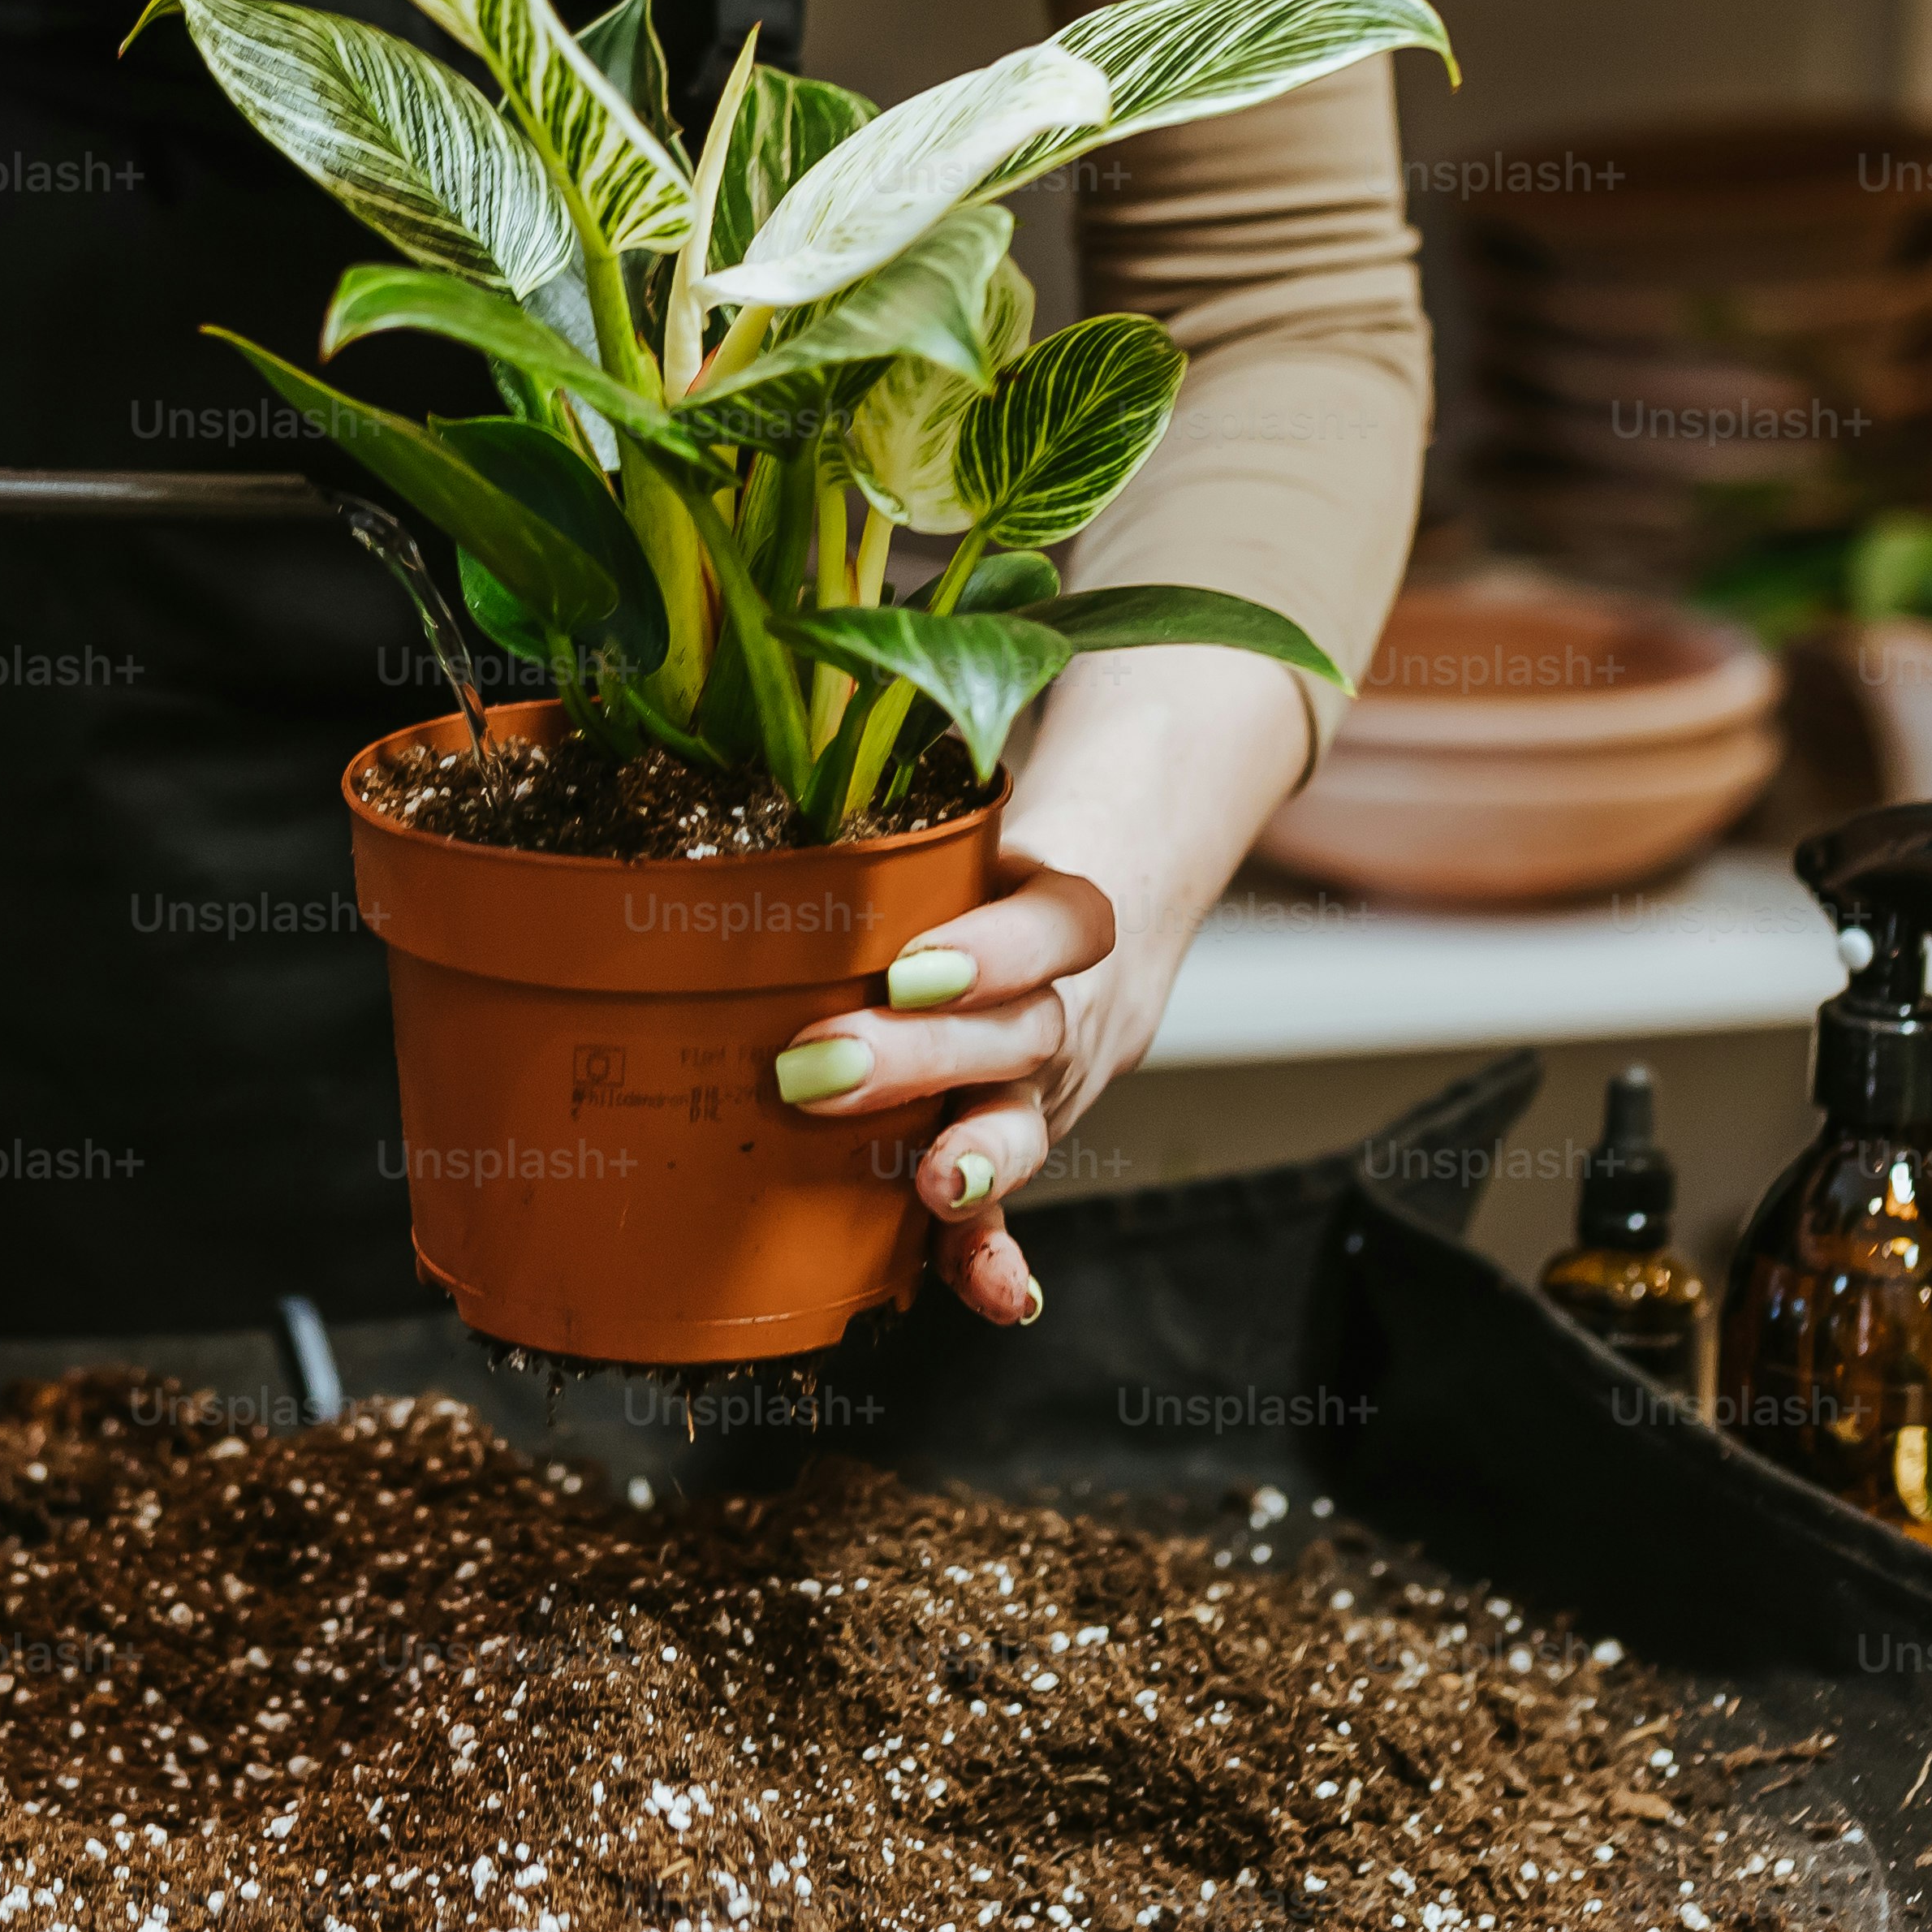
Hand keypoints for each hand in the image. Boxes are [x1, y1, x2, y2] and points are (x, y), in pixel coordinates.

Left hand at [769, 648, 1316, 1324]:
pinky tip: (993, 1295)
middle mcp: (1086, 981)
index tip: (917, 962)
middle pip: (1025, 1031)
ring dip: (971, 1163)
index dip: (997, 949)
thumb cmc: (1033, 777)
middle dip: (923, 1060)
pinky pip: (1026, 1194)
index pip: (1060, 920)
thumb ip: (908, 732)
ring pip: (1028, 1114)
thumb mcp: (997, 742)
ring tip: (920, 1188)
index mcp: (1083, 880)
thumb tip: (779, 636)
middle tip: (814, 1067)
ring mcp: (1072, 1058)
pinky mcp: (1043, 1110)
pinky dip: (1002, 1249)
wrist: (1153, 810)